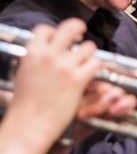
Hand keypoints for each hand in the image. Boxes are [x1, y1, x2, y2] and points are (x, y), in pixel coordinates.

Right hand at [8, 19, 98, 147]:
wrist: (28, 126)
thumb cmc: (24, 105)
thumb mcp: (23, 74)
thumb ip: (35, 59)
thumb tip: (44, 49)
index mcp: (31, 53)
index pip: (45, 29)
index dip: (54, 31)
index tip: (59, 37)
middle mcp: (48, 56)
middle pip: (71, 27)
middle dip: (79, 28)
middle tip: (82, 35)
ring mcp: (64, 66)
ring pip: (89, 46)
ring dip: (90, 54)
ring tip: (85, 62)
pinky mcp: (78, 79)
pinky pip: (96, 63)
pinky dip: (96, 67)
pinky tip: (91, 73)